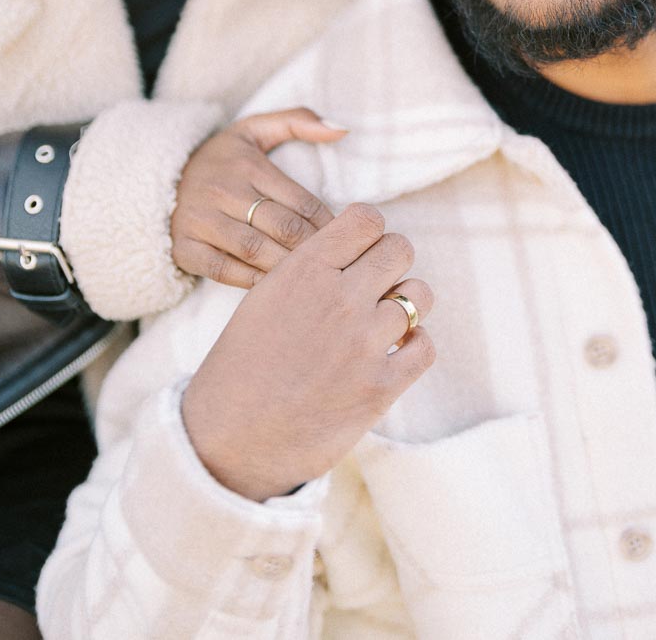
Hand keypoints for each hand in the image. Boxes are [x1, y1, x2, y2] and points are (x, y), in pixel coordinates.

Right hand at [171, 108, 346, 287]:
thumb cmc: (221, 158)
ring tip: (314, 279)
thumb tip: (342, 129)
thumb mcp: (254, 129)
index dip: (330, 224)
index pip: (301, 200)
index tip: (348, 239)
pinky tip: (275, 287)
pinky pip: (223, 271)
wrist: (156, 177)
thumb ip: (297, 121)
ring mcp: (201, 221)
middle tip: (339, 265)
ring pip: (255, 250)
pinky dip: (251, 282)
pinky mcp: (184, 248)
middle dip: (316, 249)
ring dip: (288, 267)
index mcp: (247, 164)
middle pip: (282, 227)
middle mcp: (223, 191)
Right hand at [182, 202, 435, 500]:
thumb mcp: (266, 297)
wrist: (229, 437)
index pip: (366, 219)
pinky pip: (426, 347)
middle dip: (392, 262)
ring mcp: (364, 343)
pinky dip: (416, 346)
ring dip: (407, 305)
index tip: (362, 250)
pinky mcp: (380, 387)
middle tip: (376, 285)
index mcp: (305, 270)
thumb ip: (312, 269)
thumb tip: (356, 251)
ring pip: (420, 295)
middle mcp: (339, 299)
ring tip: (384, 322)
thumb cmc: (243, 365)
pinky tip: (395, 353)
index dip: (370, 232)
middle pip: (400, 249)